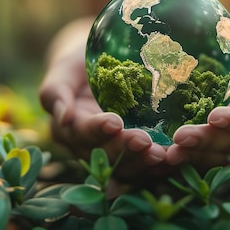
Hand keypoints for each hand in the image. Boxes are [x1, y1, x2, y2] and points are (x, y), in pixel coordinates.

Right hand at [39, 19, 167, 181]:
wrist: (102, 66)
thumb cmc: (80, 63)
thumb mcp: (64, 69)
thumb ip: (56, 90)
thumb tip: (62, 116)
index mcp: (68, 127)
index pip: (81, 132)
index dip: (96, 130)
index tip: (115, 122)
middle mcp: (87, 146)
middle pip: (104, 154)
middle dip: (123, 149)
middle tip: (144, 141)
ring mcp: (110, 152)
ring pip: (124, 166)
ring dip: (142, 162)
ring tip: (162, 155)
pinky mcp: (131, 154)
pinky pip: (143, 164)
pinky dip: (157, 166)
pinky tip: (173, 160)